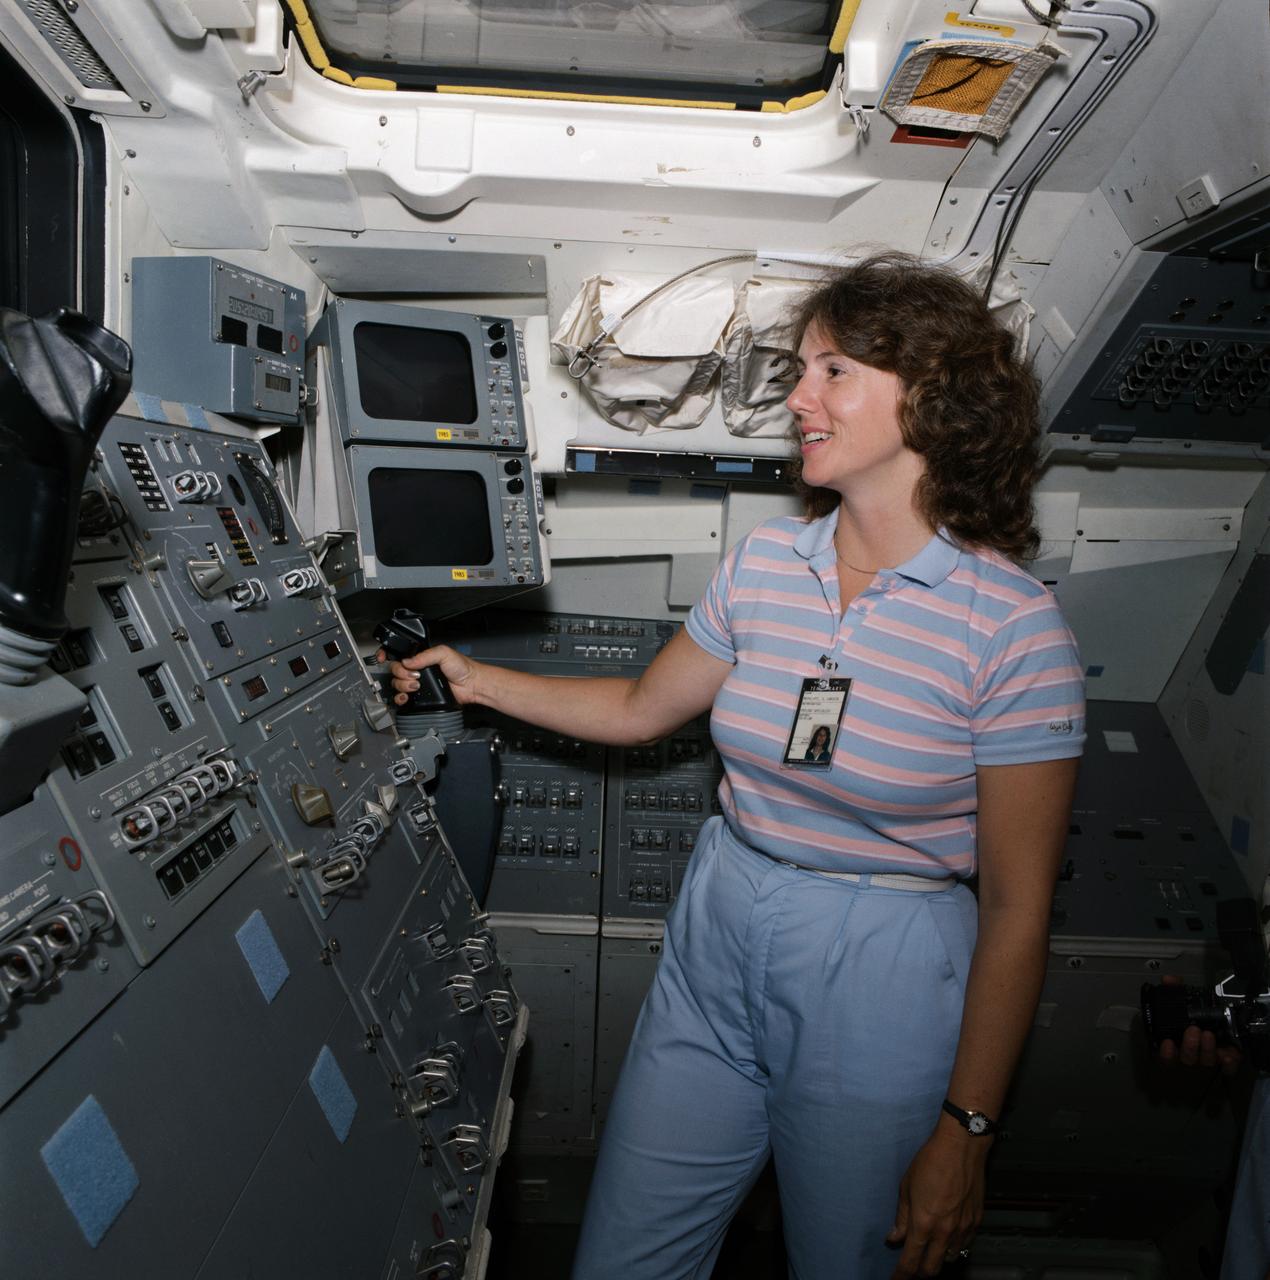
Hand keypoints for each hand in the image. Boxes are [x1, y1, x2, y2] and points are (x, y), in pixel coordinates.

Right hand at [375, 644, 481, 706]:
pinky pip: (403, 698)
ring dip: (403, 685)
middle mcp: (417, 669)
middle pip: (395, 670)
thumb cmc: (462, 667)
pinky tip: (407, 696)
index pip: (398, 654)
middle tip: (415, 675)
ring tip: (416, 685)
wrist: (471, 685)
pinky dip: (400, 698)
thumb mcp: (443, 653)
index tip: (383, 657)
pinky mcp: (420, 696)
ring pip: (397, 684)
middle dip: (401, 673)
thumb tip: (407, 661)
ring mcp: (417, 683)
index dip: (387, 655)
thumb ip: (424, 655)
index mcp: (420, 657)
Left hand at [887, 1120, 986, 1276]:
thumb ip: (902, 1217)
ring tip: (930, 1250)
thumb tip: (894, 1237)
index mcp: (923, 1224)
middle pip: (931, 1269)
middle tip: (911, 1267)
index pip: (910, 1262)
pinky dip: (955, 1246)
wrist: (961, 1147)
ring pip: (950, 1259)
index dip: (901, 1276)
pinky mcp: (976, 1222)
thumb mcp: (906, 1187)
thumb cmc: (931, 1161)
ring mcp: (963, 1229)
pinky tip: (948, 1236)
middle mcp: (944, 1232)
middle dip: (919, 1272)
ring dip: (938, 1259)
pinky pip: (965, 1245)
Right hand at [1156, 976, 1242, 1075]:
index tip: (1167, 1042)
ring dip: (1207, 1049)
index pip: (1168, 1057)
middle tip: (1193, 1030)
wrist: (1215, 1025)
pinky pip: (1227, 1068)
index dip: (1167, 1053)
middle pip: (1188, 1059)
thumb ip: (1175, 991)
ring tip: (1208, 1034)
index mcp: (1177, 1045)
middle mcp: (1191, 1055)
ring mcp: (1208, 1060)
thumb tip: (1169, 980)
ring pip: (1206, 1062)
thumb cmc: (1191, 1017)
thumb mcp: (1183, 1002)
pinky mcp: (1226, 1063)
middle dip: (1190, 1046)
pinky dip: (1228, 1064)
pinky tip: (1227, 1055)